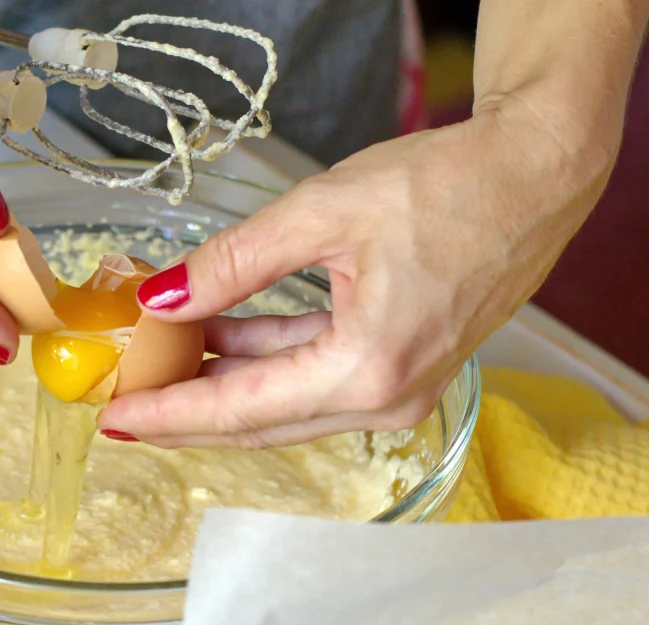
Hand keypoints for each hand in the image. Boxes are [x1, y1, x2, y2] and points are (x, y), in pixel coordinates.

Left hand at [97, 100, 617, 448]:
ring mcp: (398, 392)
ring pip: (283, 407)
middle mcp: (385, 399)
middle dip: (184, 414)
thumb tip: (162, 298)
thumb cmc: (448, 186)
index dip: (169, 414)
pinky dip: (263, 364)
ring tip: (156, 364)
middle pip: (257, 424)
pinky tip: (218, 339)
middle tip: (119, 403)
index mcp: (365, 369)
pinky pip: (314, 383)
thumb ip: (234, 263)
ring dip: (221, 386)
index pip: (239, 409)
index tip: (112, 417)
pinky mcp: (401, 372)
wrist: (536, 175)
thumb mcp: (321, 211)